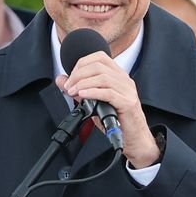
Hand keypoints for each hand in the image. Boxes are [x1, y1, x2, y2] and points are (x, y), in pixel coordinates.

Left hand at [56, 51, 160, 167]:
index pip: (99, 57)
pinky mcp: (128, 103)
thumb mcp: (94, 102)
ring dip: (83, 83)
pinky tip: (82, 96)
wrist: (134, 138)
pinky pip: (108, 93)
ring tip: (73, 93)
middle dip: (78, 74)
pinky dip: (92, 92)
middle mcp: (124, 79)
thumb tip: (61, 80)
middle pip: (98, 66)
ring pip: (103, 77)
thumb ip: (79, 89)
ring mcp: (128, 90)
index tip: (71, 77)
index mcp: (118, 75)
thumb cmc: (117, 120)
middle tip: (68, 87)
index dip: (81, 64)